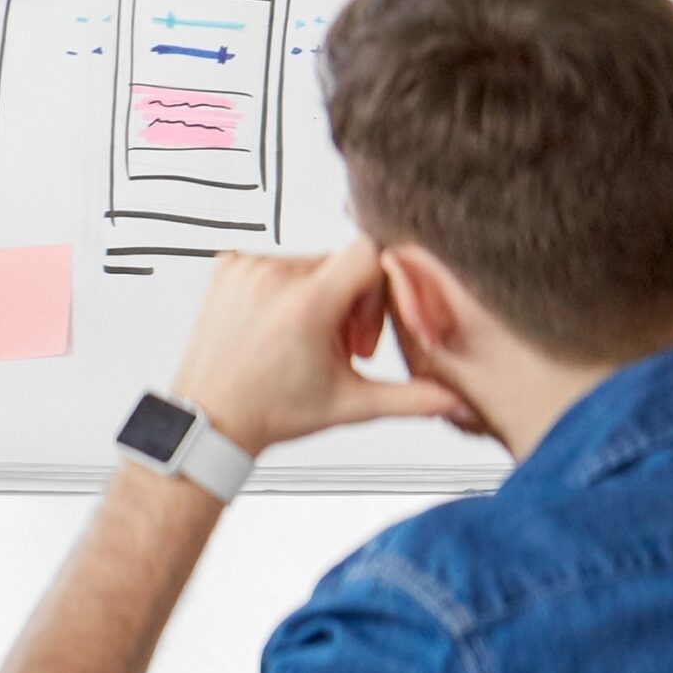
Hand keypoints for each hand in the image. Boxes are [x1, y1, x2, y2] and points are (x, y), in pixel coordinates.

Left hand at [169, 236, 477, 457]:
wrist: (210, 418)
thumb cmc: (272, 412)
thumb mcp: (351, 405)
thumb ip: (414, 398)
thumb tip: (462, 403)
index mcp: (306, 304)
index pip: (370, 254)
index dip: (381, 287)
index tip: (366, 327)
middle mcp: (273, 276)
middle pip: (343, 263)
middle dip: (353, 302)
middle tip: (341, 347)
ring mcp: (246, 268)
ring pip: (312, 264)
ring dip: (320, 296)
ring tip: (308, 342)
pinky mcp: (227, 266)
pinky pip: (277, 263)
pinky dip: (287, 289)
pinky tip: (280, 327)